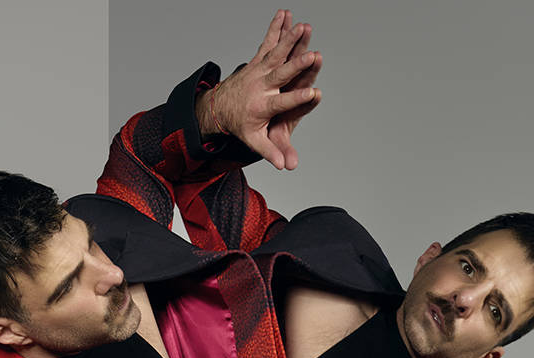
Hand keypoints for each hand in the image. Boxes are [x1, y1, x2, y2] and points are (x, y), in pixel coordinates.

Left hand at [198, 9, 321, 169]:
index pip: (283, 103)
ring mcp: (259, 70)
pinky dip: (276, 27)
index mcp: (263, 106)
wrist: (219, 107)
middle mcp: (261, 86)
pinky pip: (267, 41)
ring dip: (289, 39)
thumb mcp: (253, 141)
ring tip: (303, 26)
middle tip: (313, 55)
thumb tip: (284, 166)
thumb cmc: (241, 124)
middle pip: (282, 74)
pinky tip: (285, 13)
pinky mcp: (257, 59)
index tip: (313, 94)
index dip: (298, 99)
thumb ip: (270, 152)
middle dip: (297, 65)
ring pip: (276, 53)